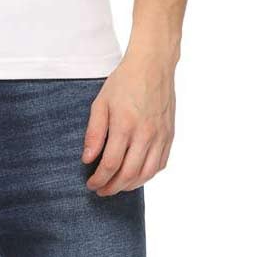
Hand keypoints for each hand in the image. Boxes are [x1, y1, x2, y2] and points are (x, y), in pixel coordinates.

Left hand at [83, 54, 175, 193]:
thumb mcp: (101, 103)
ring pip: (146, 174)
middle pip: (128, 174)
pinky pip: (160, 164)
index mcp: (125, 125)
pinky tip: (136, 175)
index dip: (99, 179)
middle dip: (112, 187)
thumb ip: (94, 133)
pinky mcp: (169, 135)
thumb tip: (87, 158)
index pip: (110, 164)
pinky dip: (147, 175)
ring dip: (130, 186)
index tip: (90, 183)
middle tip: (101, 190)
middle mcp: (145, 134)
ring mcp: (160, 136)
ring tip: (117, 186)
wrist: (153, 66)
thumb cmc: (124, 82)